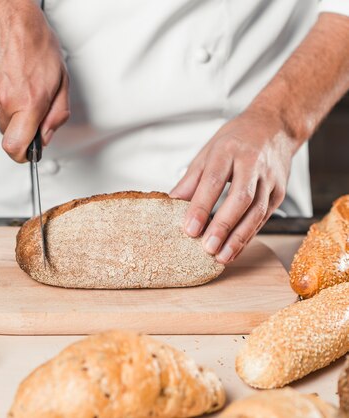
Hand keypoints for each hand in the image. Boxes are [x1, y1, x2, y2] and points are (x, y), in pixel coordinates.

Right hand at [0, 0, 69, 161]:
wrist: (5, 14)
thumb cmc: (34, 41)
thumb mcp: (60, 78)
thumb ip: (56, 115)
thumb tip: (45, 137)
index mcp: (29, 102)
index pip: (15, 147)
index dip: (20, 155)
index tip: (24, 152)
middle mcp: (4, 99)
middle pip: (7, 130)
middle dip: (17, 119)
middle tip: (24, 95)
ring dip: (3, 102)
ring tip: (11, 77)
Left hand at [170, 109, 298, 263]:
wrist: (274, 127)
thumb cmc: (235, 139)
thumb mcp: (208, 151)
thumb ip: (191, 179)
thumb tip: (171, 202)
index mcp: (229, 150)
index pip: (214, 181)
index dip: (201, 207)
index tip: (189, 229)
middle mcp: (253, 164)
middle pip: (240, 198)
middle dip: (223, 225)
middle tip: (207, 247)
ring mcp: (270, 179)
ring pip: (256, 211)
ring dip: (239, 237)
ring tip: (221, 256)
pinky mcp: (280, 192)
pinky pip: (264, 217)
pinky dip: (248, 236)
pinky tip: (234, 249)